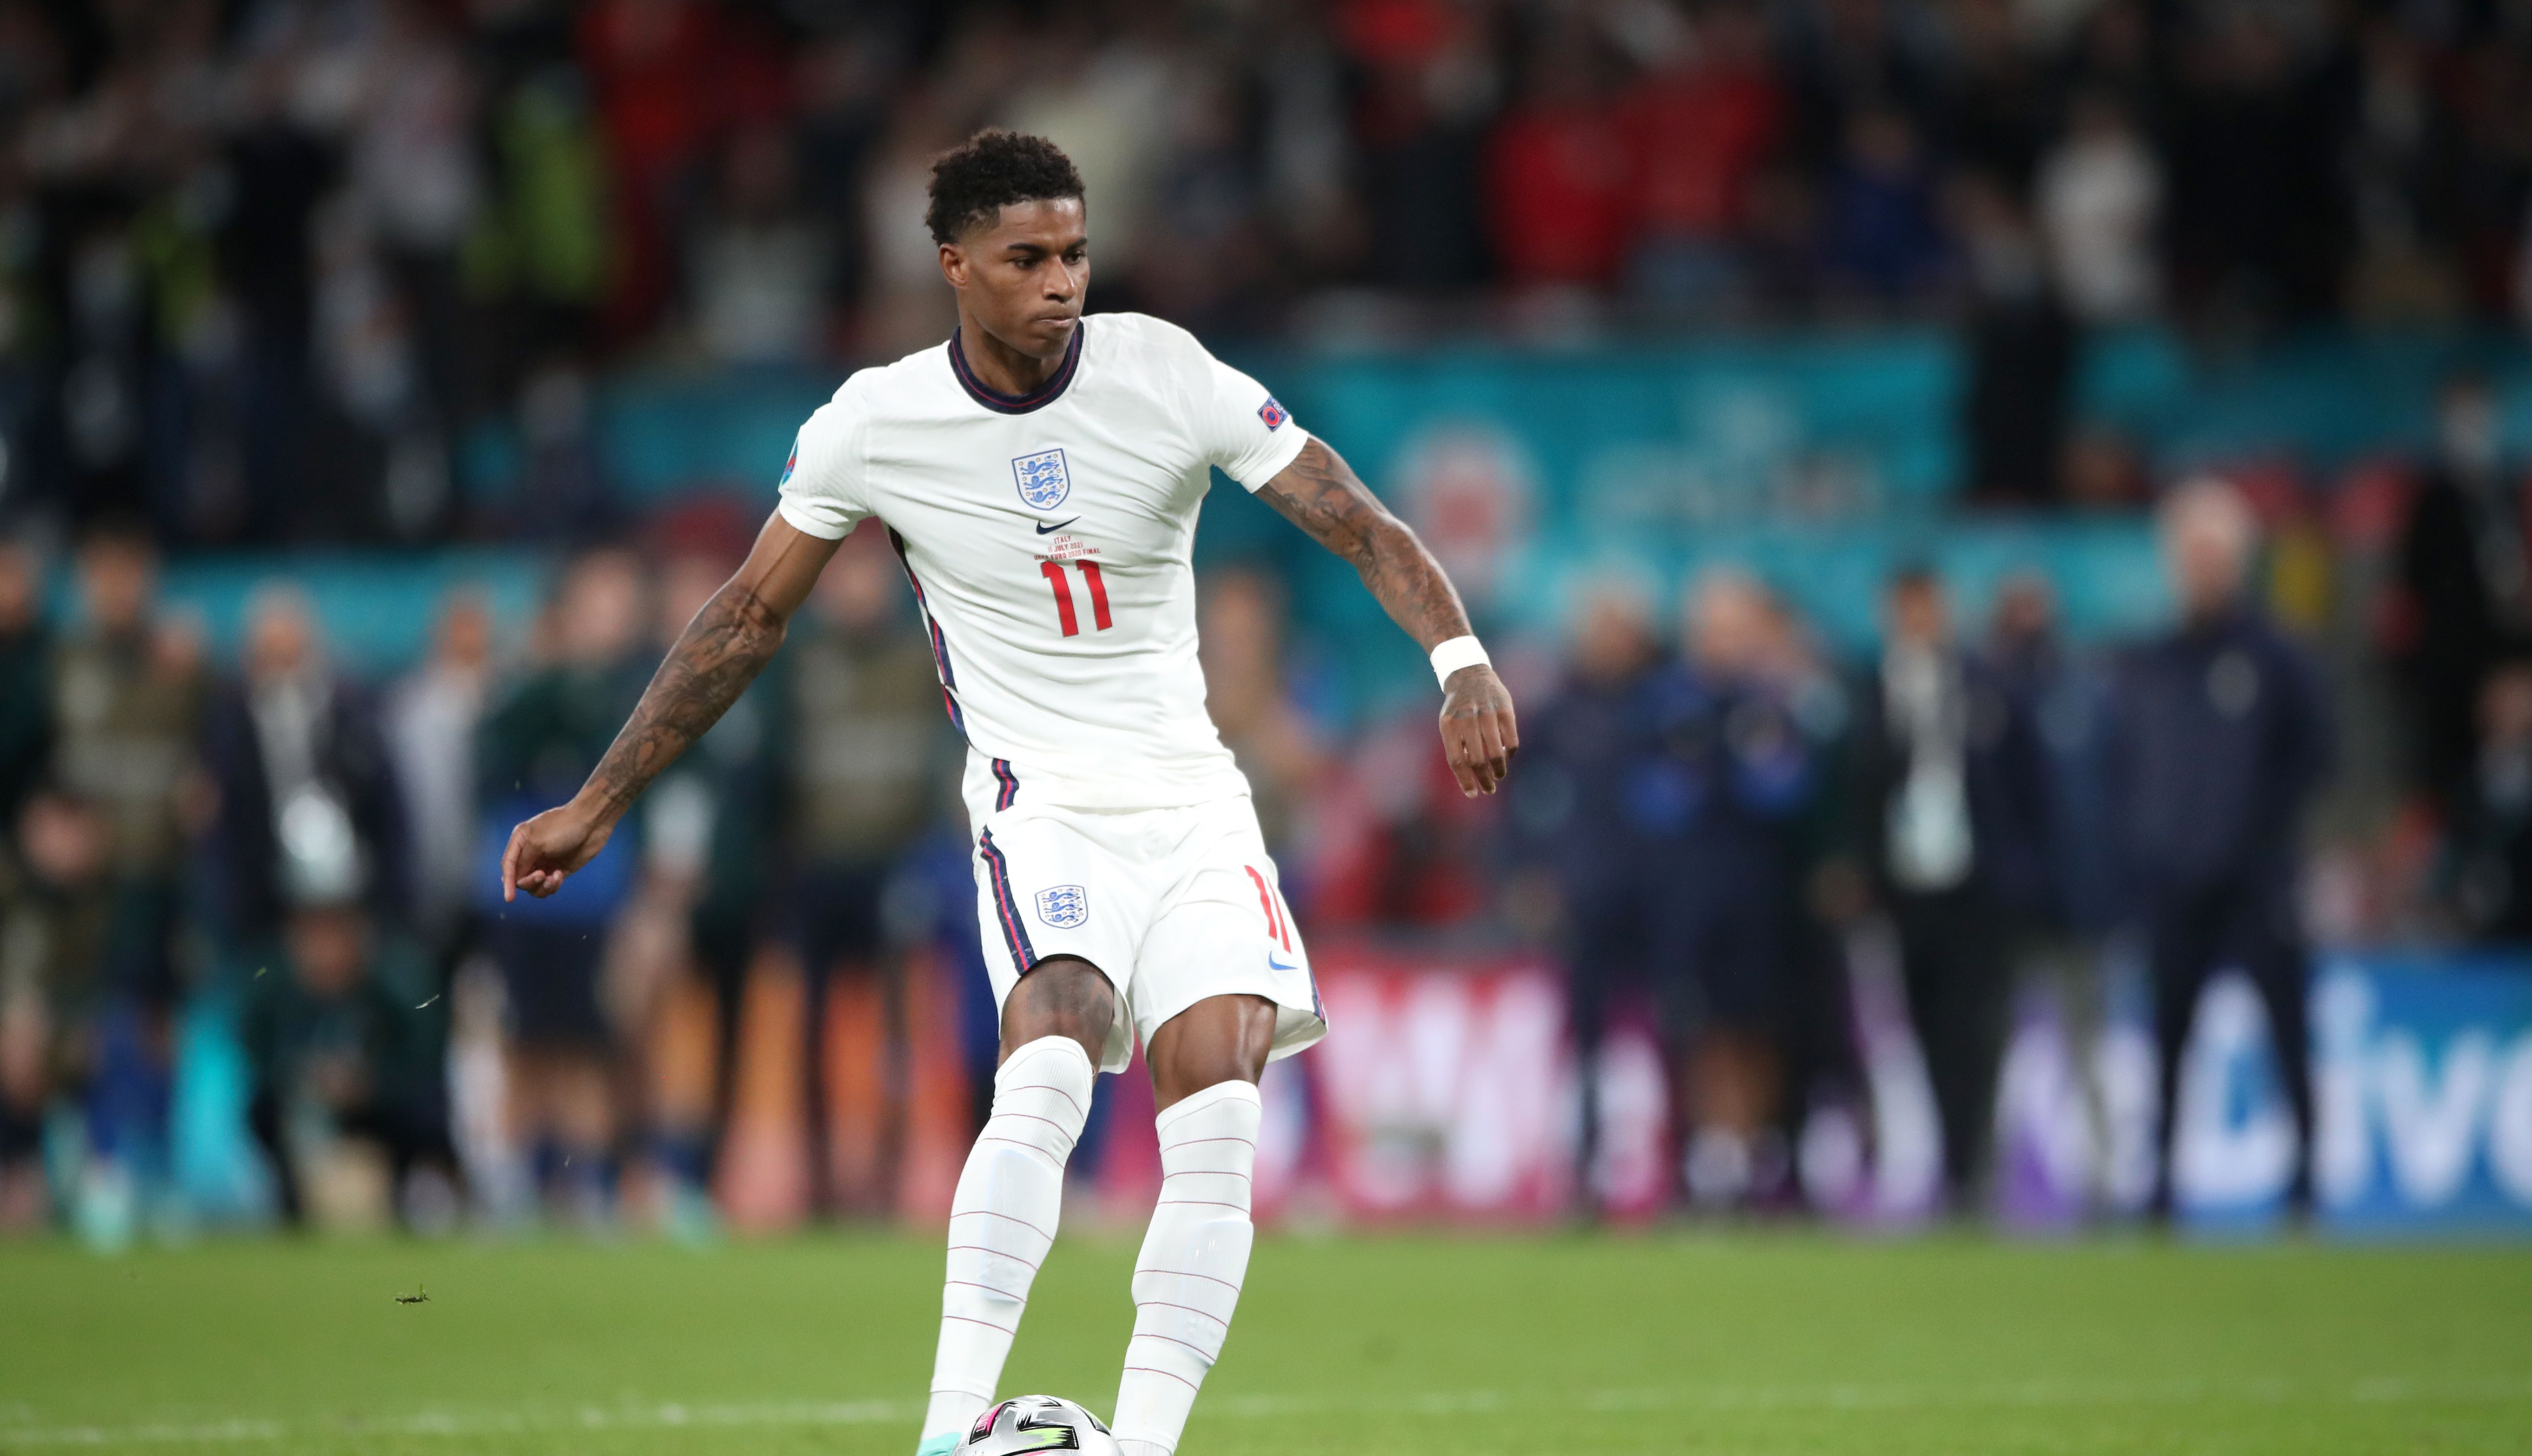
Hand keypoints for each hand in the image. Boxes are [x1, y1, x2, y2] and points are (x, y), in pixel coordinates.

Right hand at [501, 798, 614, 900]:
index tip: (510, 899)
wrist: (592, 822)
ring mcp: (544, 861)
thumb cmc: (563, 826)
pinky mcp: (558, 869)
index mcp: (520, 840)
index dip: (507, 882)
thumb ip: (523, 861)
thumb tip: (516, 880)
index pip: (508, 865)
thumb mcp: (537, 842)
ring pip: (534, 885)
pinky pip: (548, 885)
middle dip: (529, 882)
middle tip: (542, 876)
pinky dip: (552, 885)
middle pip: (520, 878)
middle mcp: (530, 852)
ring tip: (554, 878)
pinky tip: (559, 875)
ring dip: (542, 887)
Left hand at [1439, 664, 1518, 796]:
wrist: (1470, 675)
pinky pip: (1511, 741)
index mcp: (1449, 725)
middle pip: (1476, 760)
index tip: (1473, 794)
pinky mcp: (1505, 710)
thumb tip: (1469, 775)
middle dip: (1483, 779)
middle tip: (1489, 789)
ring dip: (1498, 769)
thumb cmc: (1458, 708)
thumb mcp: (1449, 724)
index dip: (1465, 780)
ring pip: (1496, 753)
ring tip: (1498, 776)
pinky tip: (1507, 756)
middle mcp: (1467, 719)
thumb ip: (1456, 747)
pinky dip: (1510, 753)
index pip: (1456, 761)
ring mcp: (1487, 713)